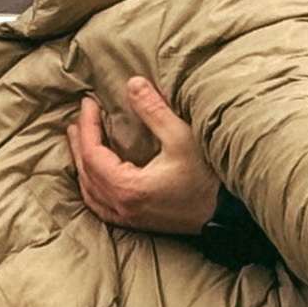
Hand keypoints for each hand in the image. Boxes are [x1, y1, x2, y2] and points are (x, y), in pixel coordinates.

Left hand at [68, 78, 221, 232]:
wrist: (229, 214)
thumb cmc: (208, 178)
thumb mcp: (181, 137)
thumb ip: (154, 110)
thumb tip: (132, 84)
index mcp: (128, 188)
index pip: (92, 154)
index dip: (87, 125)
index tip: (89, 103)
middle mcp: (122, 207)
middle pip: (86, 172)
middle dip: (79, 143)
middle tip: (78, 118)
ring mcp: (129, 218)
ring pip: (90, 192)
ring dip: (82, 165)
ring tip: (80, 142)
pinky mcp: (138, 222)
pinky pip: (101, 206)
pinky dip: (92, 186)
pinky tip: (94, 175)